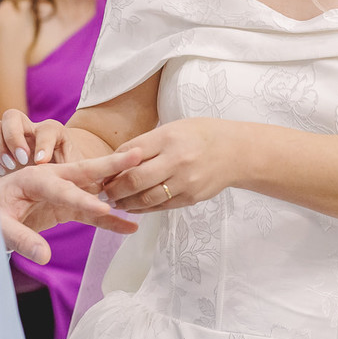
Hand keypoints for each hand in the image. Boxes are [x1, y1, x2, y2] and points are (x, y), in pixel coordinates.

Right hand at [0, 109, 75, 174]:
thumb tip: (91, 183)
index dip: (43, 142)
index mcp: (53, 132)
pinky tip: (1, 174)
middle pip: (12, 116)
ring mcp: (11, 138)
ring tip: (7, 168)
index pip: (46, 128)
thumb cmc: (73, 178)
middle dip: (13, 137)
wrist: (60, 180)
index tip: (41, 162)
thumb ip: (81, 176)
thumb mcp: (80, 176)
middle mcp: (30, 130)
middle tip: (19, 162)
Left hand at [0, 149, 142, 263]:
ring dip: (117, 186)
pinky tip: (131, 227)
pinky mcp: (65, 206)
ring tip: (144, 181)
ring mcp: (61, 192)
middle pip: (83, 171)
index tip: (103, 209)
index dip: (82, 200)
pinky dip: (110, 222)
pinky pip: (91, 215)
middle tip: (135, 155)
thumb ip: (21, 239)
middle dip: (109, 165)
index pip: (60, 189)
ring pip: (93, 188)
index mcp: (32, 179)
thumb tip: (44, 256)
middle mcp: (50, 180)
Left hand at [102, 117, 231, 212]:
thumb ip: (147, 144)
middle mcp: (175, 160)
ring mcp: (184, 181)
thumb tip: (118, 160)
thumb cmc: (201, 135)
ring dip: (126, 203)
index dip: (111, 165)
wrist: (236, 151)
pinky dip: (144, 209)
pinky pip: (161, 207)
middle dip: (114, 189)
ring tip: (115, 202)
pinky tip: (134, 207)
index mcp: (167, 138)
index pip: (130, 154)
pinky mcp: (191, 197)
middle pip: (134, 180)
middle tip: (103, 192)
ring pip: (146, 198)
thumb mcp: (172, 129)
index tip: (101, 172)